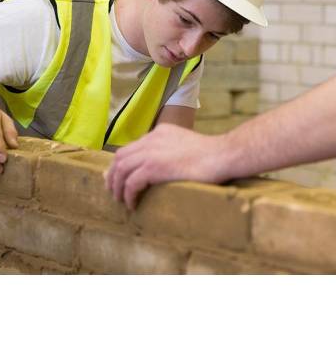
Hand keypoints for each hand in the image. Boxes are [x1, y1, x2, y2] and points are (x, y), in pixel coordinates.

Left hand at [104, 123, 227, 209]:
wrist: (222, 155)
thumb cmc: (212, 155)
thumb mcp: (186, 147)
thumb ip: (169, 152)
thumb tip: (157, 169)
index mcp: (161, 132)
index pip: (132, 147)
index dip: (122, 165)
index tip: (120, 179)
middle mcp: (152, 138)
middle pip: (120, 157)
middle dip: (113, 176)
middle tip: (114, 192)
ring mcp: (152, 152)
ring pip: (121, 169)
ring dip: (117, 187)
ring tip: (121, 201)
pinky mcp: (154, 167)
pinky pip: (131, 183)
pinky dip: (129, 195)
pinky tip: (133, 204)